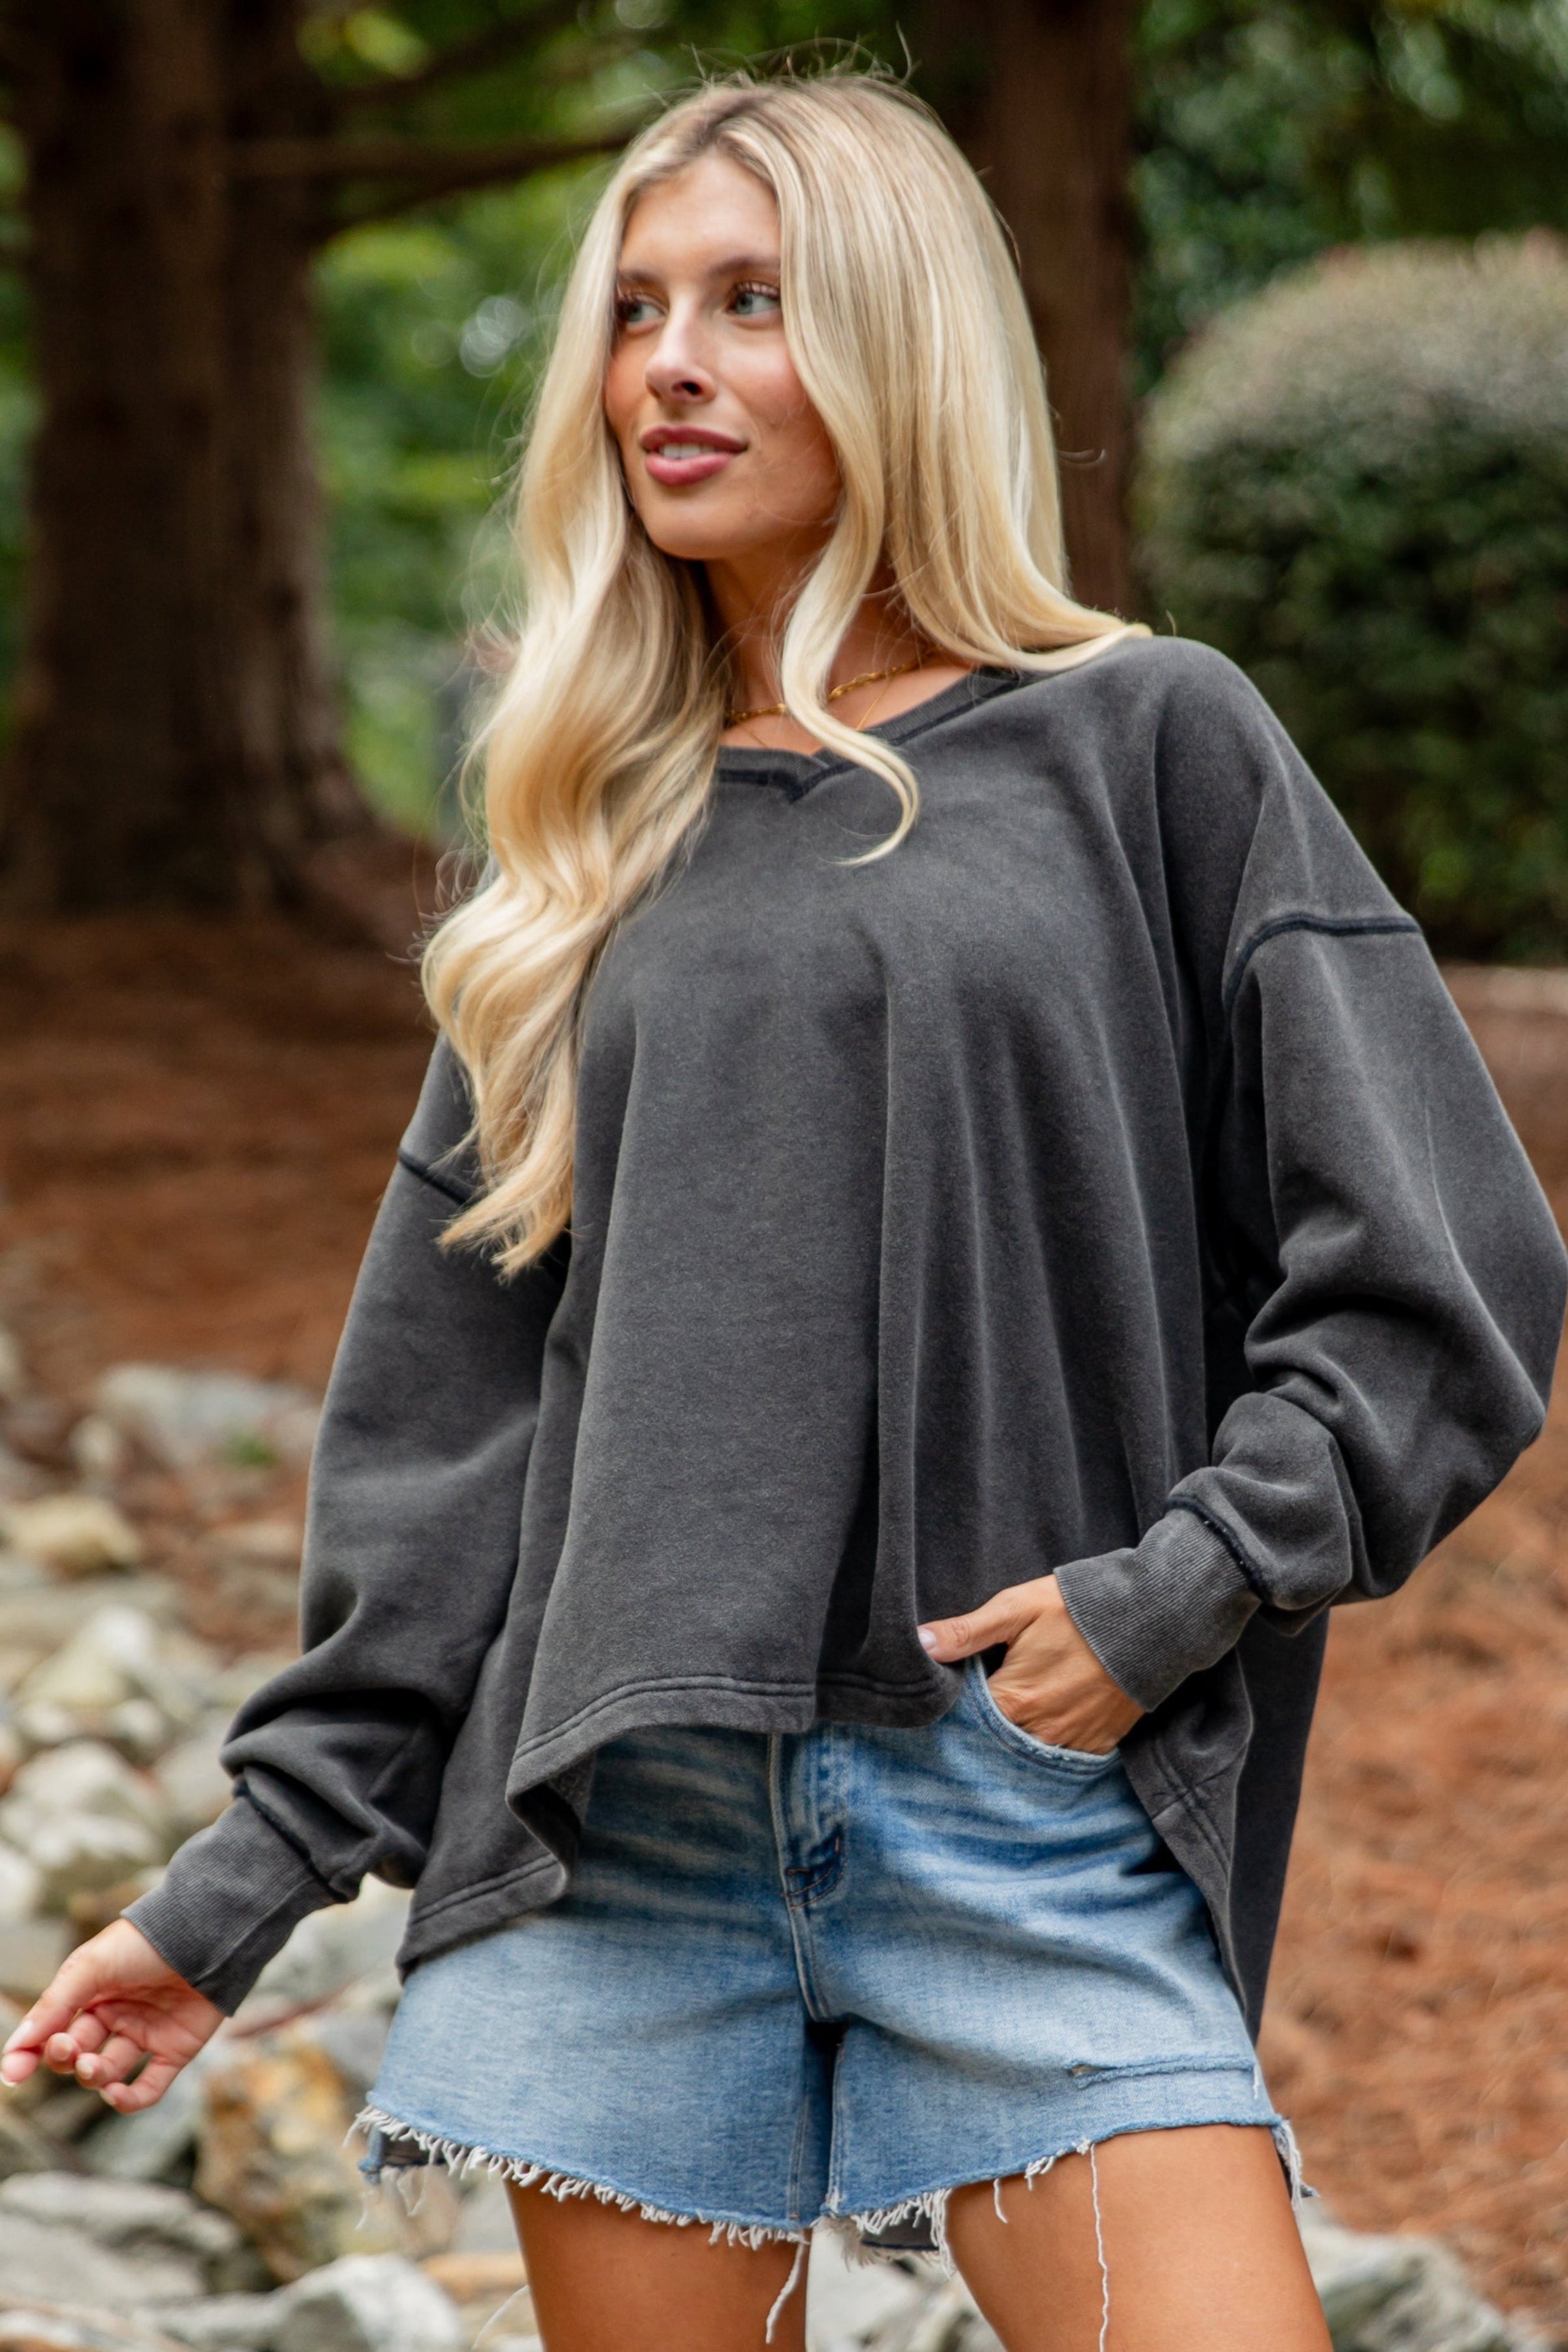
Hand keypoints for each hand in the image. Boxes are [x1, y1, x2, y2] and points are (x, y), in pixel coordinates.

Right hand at [0, 1918, 223, 2111]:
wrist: (206, 1935)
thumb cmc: (144, 1942)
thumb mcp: (90, 1966)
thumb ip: (53, 2006)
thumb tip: (16, 2047)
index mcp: (91, 1993)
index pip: (52, 2032)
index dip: (31, 2054)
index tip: (13, 2073)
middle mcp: (116, 2016)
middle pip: (77, 2054)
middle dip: (65, 2059)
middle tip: (68, 2050)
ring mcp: (145, 2034)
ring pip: (106, 2073)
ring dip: (93, 2077)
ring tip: (92, 2066)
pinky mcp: (175, 2050)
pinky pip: (148, 2087)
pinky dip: (130, 2100)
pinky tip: (116, 2095)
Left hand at [919, 1575, 1143, 1753]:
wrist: (1153, 1619)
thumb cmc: (1080, 1609)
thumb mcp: (1017, 1608)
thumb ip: (967, 1631)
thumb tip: (920, 1644)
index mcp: (1015, 1700)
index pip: (967, 1724)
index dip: (956, 1714)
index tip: (951, 1703)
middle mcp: (1042, 1731)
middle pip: (997, 1746)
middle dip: (984, 1734)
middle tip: (980, 1713)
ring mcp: (1073, 1741)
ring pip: (1030, 1757)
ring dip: (1016, 1743)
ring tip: (1014, 1719)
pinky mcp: (1100, 1743)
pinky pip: (1065, 1759)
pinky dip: (1050, 1749)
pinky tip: (1045, 1729)